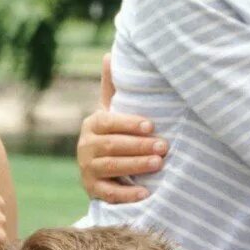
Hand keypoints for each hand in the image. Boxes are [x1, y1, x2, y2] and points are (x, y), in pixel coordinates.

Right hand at [77, 55, 167, 204]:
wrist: (98, 169)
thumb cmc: (113, 135)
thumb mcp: (110, 111)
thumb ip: (112, 88)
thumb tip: (110, 55)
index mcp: (92, 124)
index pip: (109, 122)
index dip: (129, 123)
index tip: (151, 125)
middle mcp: (85, 146)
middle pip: (112, 145)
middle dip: (139, 146)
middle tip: (164, 146)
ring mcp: (87, 169)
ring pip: (111, 167)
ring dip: (135, 165)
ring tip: (158, 164)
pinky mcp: (92, 189)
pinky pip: (109, 193)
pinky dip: (127, 195)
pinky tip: (146, 193)